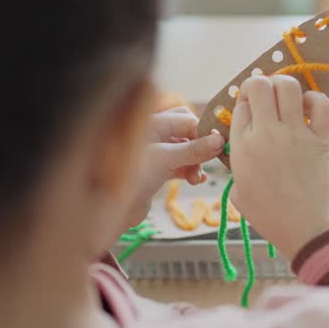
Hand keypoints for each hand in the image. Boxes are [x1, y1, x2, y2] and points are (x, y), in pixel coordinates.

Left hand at [127, 107, 224, 225]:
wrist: (108, 207)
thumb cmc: (132, 176)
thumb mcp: (166, 159)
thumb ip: (194, 149)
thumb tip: (219, 141)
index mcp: (153, 123)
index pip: (188, 119)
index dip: (205, 133)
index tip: (220, 146)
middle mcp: (153, 134)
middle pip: (187, 131)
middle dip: (201, 145)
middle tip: (211, 158)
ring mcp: (155, 152)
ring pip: (184, 150)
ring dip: (196, 162)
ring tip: (197, 178)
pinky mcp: (156, 170)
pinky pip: (179, 164)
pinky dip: (189, 171)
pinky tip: (196, 180)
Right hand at [229, 76, 328, 258]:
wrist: (306, 229)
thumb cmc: (270, 216)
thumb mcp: (239, 191)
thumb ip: (236, 166)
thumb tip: (242, 149)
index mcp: (241, 147)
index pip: (239, 106)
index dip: (244, 104)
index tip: (250, 111)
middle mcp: (266, 134)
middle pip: (259, 86)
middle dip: (260, 84)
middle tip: (265, 95)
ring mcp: (295, 134)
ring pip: (288, 86)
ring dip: (284, 84)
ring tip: (285, 95)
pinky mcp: (320, 139)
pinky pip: (321, 105)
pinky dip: (315, 100)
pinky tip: (309, 108)